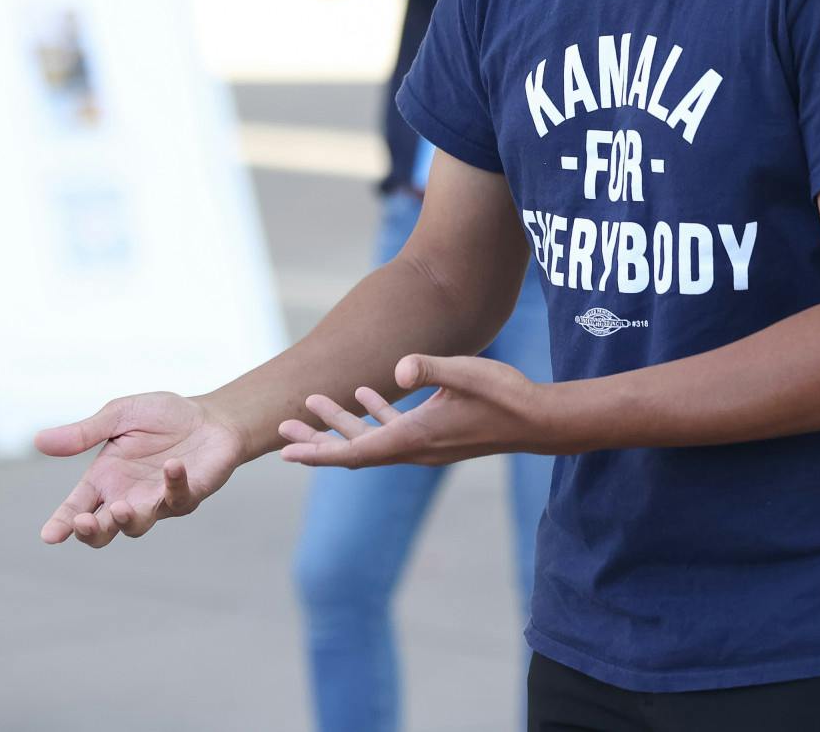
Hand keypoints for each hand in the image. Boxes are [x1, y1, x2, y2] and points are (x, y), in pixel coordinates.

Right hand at [35, 392, 246, 547]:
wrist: (210, 417)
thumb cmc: (162, 417)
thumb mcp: (119, 416)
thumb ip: (84, 433)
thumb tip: (38, 441)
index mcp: (104, 479)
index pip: (76, 508)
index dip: (62, 524)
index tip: (49, 536)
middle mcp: (126, 496)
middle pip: (102, 530)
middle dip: (91, 532)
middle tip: (84, 524)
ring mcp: (156, 501)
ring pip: (136, 525)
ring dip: (127, 519)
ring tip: (120, 508)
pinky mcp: (186, 496)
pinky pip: (177, 498)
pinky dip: (173, 483)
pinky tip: (172, 465)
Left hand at [277, 355, 547, 468]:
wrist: (538, 421)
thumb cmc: (505, 395)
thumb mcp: (467, 372)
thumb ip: (430, 368)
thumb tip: (396, 368)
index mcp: (416, 439)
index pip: (355, 452)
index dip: (319, 451)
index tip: (286, 451)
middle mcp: (415, 449)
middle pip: (354, 450)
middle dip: (317, 440)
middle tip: (282, 427)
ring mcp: (425, 444)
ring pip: (371, 440)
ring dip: (341, 424)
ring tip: (313, 403)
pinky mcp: (435, 435)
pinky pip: (393, 430)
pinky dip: (373, 416)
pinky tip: (363, 395)